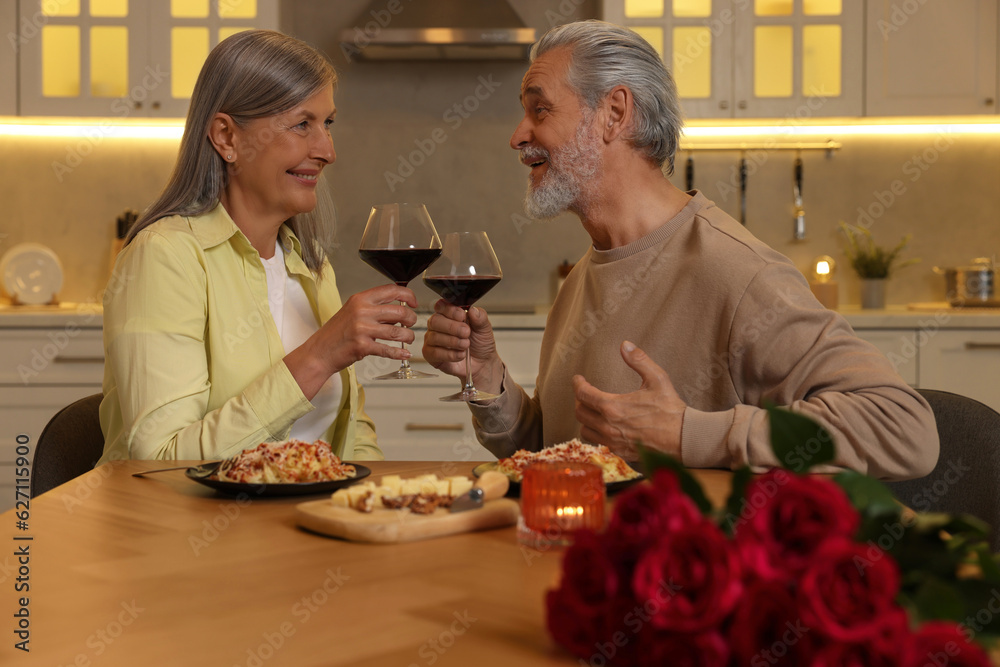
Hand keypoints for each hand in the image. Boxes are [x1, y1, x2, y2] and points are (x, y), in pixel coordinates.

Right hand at [286, 284, 417, 398]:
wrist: (319, 352)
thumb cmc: (336, 333)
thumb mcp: (353, 311)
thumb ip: (373, 308)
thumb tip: (399, 308)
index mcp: (360, 299)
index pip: (391, 290)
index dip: (408, 295)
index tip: (413, 302)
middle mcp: (362, 311)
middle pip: (399, 311)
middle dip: (411, 318)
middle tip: (411, 324)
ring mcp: (362, 329)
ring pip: (398, 331)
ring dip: (408, 336)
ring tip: (408, 339)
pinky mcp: (362, 346)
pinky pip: (388, 349)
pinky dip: (399, 352)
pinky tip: (404, 353)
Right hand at [421, 300, 504, 393]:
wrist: (482, 363)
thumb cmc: (480, 344)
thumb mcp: (484, 328)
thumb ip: (480, 317)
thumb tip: (473, 310)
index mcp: (449, 315)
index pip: (441, 306)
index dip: (450, 310)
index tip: (462, 316)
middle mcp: (438, 326)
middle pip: (435, 320)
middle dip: (452, 327)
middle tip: (466, 333)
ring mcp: (432, 340)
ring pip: (434, 337)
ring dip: (453, 342)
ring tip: (465, 345)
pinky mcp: (430, 355)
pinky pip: (434, 353)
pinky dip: (449, 354)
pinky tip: (460, 354)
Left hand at [573, 341, 685, 459]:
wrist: (684, 438)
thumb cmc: (671, 409)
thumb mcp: (657, 379)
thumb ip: (639, 360)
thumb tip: (625, 345)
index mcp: (613, 407)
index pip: (583, 394)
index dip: (578, 384)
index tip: (579, 379)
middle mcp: (608, 426)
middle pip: (580, 413)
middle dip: (580, 400)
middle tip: (586, 393)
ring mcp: (613, 442)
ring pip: (585, 431)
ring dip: (586, 419)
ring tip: (593, 410)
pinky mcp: (620, 452)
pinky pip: (599, 443)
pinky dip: (597, 434)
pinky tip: (606, 426)